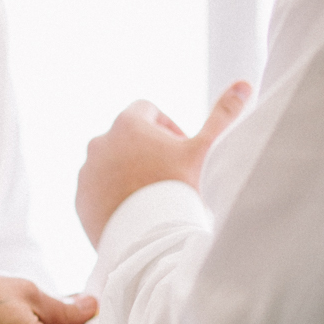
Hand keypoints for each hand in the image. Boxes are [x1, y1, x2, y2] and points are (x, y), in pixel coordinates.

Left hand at [76, 81, 250, 246]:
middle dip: (145, 151)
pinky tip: (133, 212)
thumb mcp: (204, 150)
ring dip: (126, 173)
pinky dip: (112, 197)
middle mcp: (99, 142)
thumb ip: (222, 115)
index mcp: (127, 123)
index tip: (178, 149)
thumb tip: (243, 84)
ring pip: (109, 165)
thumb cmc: (179, 189)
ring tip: (150, 197)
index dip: (166, 127)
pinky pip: (96, 192)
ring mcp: (87, 172)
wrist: (151, 239)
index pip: (146, 110)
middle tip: (167, 176)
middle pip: (126, 138)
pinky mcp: (80, 199)